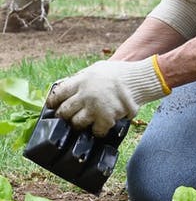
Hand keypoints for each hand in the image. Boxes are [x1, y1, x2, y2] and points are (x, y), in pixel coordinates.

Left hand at [46, 58, 165, 135]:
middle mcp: (85, 95)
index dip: (53, 102)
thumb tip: (67, 86)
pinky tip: (100, 127)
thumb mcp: (96, 69)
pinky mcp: (106, 119)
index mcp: (80, 81)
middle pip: (64, 111)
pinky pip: (95, 131)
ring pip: (76, 123)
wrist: (138, 80)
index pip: (58, 94)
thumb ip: (81, 78)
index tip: (53, 106)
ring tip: (83, 123)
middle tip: (67, 117)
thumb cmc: (118, 73)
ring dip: (78, 124)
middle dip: (64, 116)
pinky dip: (97, 131)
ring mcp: (95, 108)